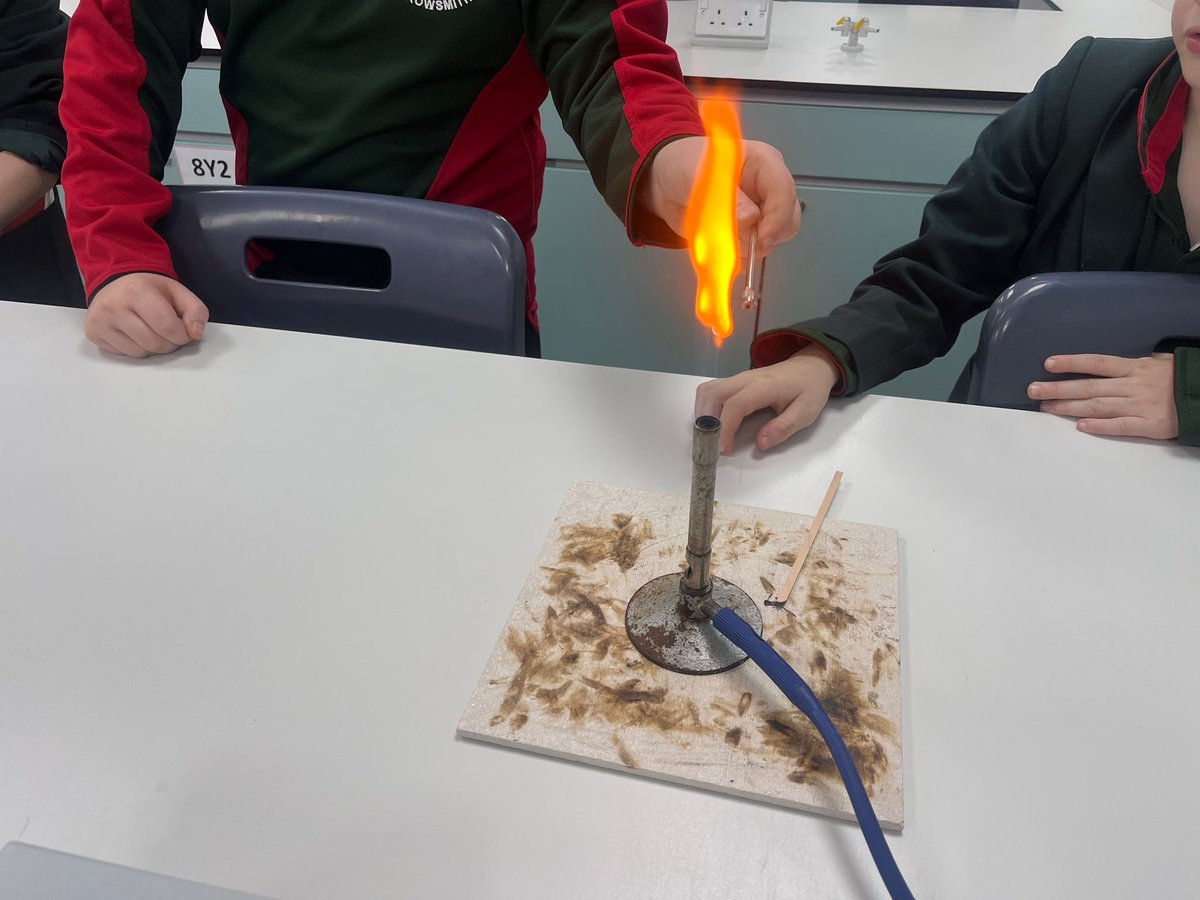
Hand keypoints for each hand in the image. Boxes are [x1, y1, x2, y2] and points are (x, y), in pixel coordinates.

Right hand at [86, 273, 208, 357]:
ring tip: (151, 330)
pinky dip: (137, 348)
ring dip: (154, 347)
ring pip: (141, 353)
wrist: (116, 283)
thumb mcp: (177, 292)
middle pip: (155, 344)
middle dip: (169, 342)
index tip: (183, 330)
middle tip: (168, 330)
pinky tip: (135, 333)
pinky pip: (126, 355)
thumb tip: (196, 334)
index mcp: (137, 291)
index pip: (167, 327)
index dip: (182, 335)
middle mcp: (113, 306)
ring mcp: (100, 321)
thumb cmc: (149, 289)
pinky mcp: (94, 334)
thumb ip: (195, 311)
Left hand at [645, 136, 801, 255]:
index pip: (784, 192)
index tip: (761, 240)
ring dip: (747, 247)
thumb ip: (727, 196)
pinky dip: (738, 256)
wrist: (666, 182)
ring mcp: (760, 213)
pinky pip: (752, 253)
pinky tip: (719, 245)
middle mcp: (768, 189)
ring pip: (772, 240)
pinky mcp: (747, 233)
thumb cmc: (685, 166)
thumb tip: (750, 220)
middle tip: (742, 243)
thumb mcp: (701, 174)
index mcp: (764, 164)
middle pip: (789, 219)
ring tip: (719, 236)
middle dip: (767, 235)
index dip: (777, 219)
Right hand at [694, 346, 840, 454]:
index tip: (723, 449)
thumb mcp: (806, 411)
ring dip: (702, 414)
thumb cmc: (809, 388)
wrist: (811, 366)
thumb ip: (783, 427)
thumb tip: (761, 443)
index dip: (725, 429)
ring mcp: (738, 378)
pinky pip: (711, 391)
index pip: (735, 405)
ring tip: (708, 437)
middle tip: (709, 445)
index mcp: (764, 386)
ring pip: (707, 391)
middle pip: (712, 394)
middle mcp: (746, 378)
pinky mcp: (734, 381)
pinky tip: (712, 424)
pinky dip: (705, 408)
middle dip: (705, 422)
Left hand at [1028, 353, 1178, 439]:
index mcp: (1134, 368)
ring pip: (1098, 406)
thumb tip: (1105, 366)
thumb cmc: (1179, 379)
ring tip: (1046, 407)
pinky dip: (1100, 426)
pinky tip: (1080, 426)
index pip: (1096, 363)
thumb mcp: (1157, 363)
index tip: (1048, 364)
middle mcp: (1133, 386)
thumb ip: (1130, 367)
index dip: (1072, 363)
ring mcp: (1139, 405)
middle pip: (1089, 386)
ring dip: (1069, 407)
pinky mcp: (1148, 425)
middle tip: (1033, 390)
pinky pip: (1120, 426)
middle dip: (1058, 388)